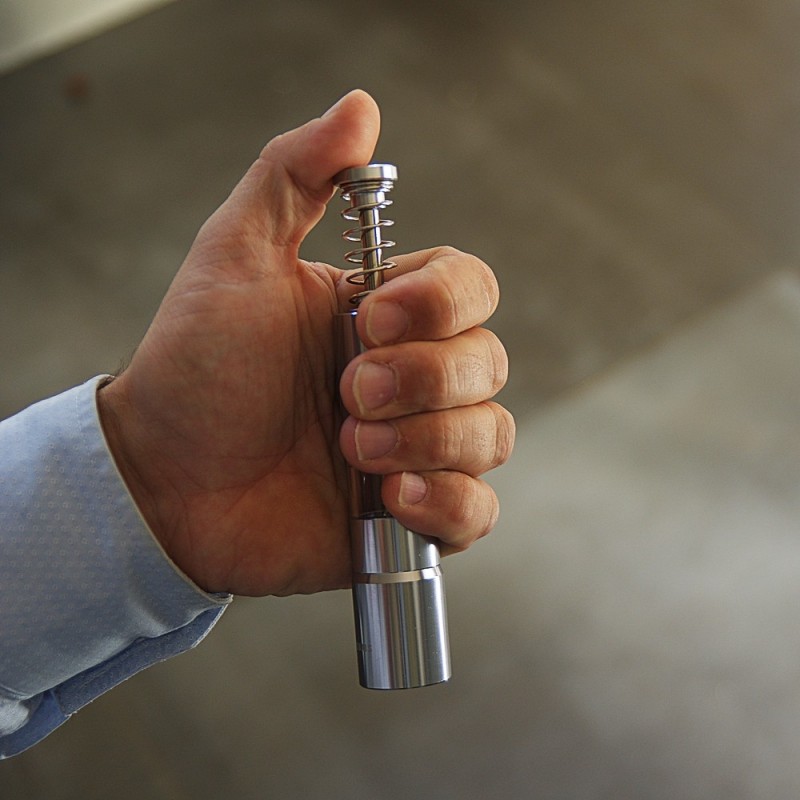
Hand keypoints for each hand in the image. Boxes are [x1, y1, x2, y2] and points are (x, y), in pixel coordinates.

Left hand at [98, 90, 513, 596]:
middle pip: (489, 362)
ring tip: (350, 449)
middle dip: (422, 378)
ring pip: (493, 434)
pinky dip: (448, 503)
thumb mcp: (235, 256)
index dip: (439, 304)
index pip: (473, 289)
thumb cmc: (197, 369)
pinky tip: (391, 498)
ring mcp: (416, 448)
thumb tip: (361, 110)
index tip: (367, 318)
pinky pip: (477, 513)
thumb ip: (293, 176)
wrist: (164, 480)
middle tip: (348, 391)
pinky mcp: (410, 517)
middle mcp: (411, 379)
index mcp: (385, 315)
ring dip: (428, 439)